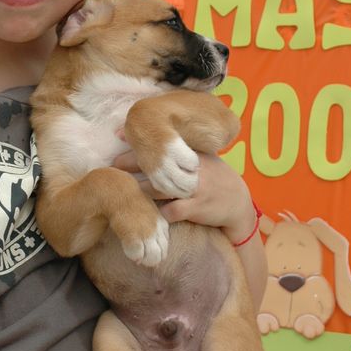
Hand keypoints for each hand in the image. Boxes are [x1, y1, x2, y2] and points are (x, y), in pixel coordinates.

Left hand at [113, 148, 255, 243]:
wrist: (238, 203)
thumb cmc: (213, 178)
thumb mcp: (200, 159)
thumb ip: (178, 152)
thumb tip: (151, 137)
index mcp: (191, 154)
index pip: (161, 148)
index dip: (137, 149)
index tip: (118, 148)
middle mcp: (191, 169)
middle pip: (155, 166)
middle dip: (131, 167)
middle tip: (112, 169)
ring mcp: (194, 188)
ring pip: (158, 188)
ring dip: (141, 190)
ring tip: (126, 190)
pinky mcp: (196, 208)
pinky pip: (169, 211)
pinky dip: (158, 213)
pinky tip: (151, 213)